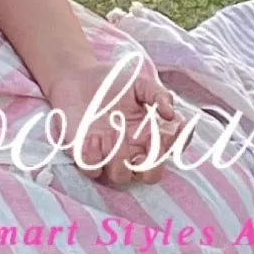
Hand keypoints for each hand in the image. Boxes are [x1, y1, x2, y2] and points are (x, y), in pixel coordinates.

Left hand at [60, 57, 190, 183]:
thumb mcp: (139, 83)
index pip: (172, 150)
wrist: (76, 77)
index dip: (178, 144)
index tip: (171, 127)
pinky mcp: (85, 155)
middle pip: (151, 176)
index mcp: (149, 134)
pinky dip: (94, 157)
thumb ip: (158, 95)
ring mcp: (108, 155)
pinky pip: (93, 170)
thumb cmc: (111, 83)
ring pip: (121, 176)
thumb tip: (171, 114)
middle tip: (147, 142)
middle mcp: (132, 149)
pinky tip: (92, 137)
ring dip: (120, 156)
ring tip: (113, 130)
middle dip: (152, 166)